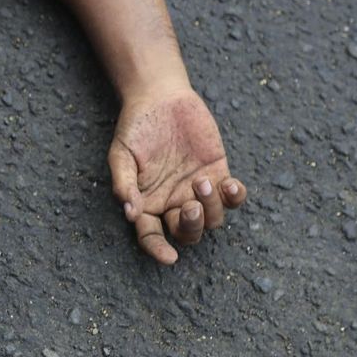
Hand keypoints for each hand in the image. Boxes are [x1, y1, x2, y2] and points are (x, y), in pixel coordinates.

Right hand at [106, 86, 245, 264]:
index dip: (159, 249)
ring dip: (212, 208)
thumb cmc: (135, 128)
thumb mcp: (121, 155)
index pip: (151, 235)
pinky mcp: (219, 173)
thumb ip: (124, 184)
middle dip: (191, 226)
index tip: (169, 257)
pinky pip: (233, 197)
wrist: (160, 98)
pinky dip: (236, 197)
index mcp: (147, 203)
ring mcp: (198, 190)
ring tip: (202, 181)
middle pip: (188, 233)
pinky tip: (231, 185)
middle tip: (190, 206)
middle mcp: (173, 202)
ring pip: (213, 219)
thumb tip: (130, 214)